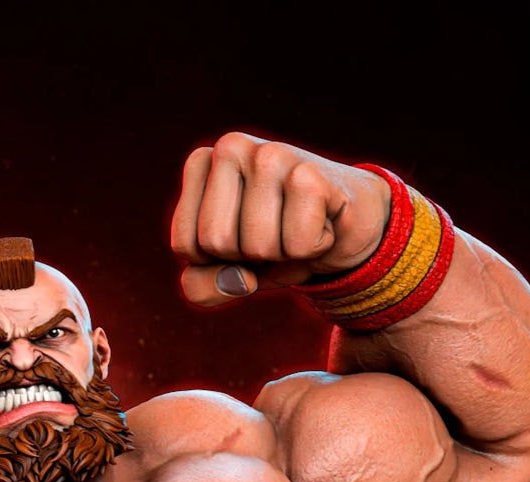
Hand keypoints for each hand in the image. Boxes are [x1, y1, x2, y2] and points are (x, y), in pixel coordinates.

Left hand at [171, 135, 391, 308]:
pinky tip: (322, 222)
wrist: (343, 224)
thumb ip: (202, 286)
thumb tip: (237, 280)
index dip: (218, 261)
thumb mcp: (229, 271)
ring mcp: (270, 154)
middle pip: (216, 243)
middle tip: (274, 233)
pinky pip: (296, 244)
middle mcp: (230, 147)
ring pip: (257, 246)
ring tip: (297, 226)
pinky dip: (312, 249)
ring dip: (283, 253)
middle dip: (248, 257)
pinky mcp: (310, 173)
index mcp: (201, 163)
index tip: (243, 237)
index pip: (185, 244)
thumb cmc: (278, 241)